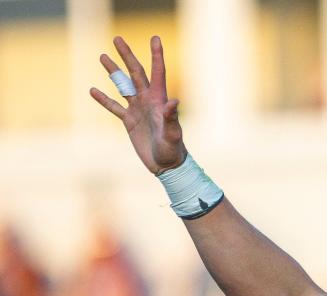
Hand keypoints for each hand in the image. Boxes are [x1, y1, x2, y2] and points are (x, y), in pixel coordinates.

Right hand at [90, 36, 185, 174]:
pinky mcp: (129, 122)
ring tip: (103, 56)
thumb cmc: (173, 150)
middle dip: (127, 56)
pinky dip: (103, 99)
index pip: (157, 73)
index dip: (157, 56)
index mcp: (159, 100)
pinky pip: (114, 107)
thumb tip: (173, 101)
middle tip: (117, 38)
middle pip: (135, 73)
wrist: (166, 166)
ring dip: (113, 72)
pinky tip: (93, 90)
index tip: (155, 38)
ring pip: (122, 86)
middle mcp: (148, 101)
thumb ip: (172, 118)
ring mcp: (137, 110)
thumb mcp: (173, 134)